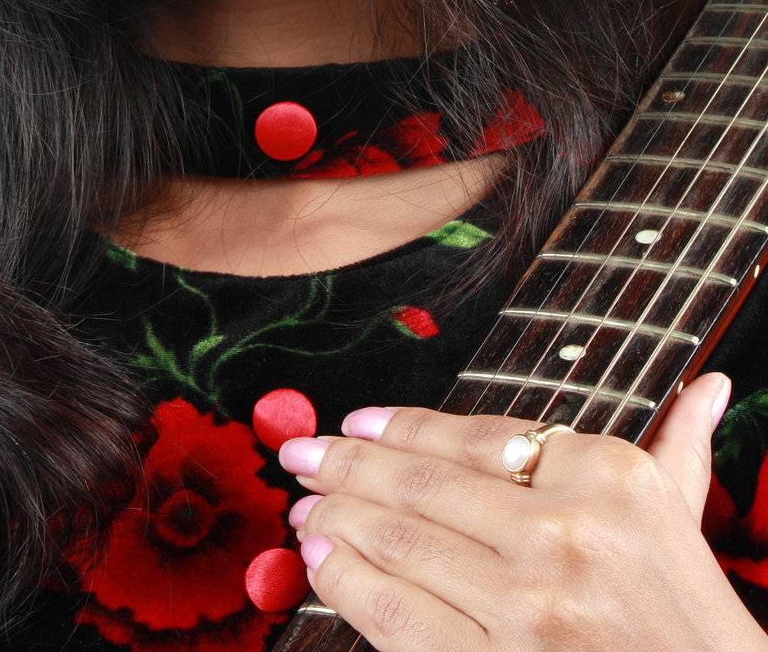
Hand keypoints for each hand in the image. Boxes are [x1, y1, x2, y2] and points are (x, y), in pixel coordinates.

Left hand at [277, 372, 767, 650]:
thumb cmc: (686, 612)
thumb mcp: (681, 517)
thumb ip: (678, 445)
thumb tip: (709, 387)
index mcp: (604, 475)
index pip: (475, 437)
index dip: (400, 427)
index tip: (354, 423)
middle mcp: (562, 531)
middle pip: (423, 488)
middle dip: (345, 469)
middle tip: (299, 457)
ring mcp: (528, 606)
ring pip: (402, 548)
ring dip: (336, 524)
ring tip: (303, 511)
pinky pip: (402, 620)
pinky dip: (350, 588)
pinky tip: (324, 567)